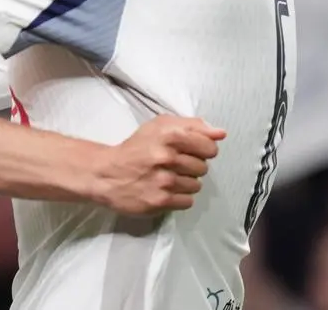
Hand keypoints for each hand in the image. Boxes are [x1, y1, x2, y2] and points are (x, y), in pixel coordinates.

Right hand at [90, 115, 225, 216]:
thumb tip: (221, 133)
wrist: (106, 173)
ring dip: (185, 182)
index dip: (203, 150)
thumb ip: (192, 125)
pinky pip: (188, 201)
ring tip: (167, 177)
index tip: (192, 151)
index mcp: (169, 135)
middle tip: (173, 164)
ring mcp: (164, 181)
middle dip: (191, 166)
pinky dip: (179, 197)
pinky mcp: (161, 201)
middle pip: (203, 167)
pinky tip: (165, 190)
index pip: (208, 146)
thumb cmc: (135, 148)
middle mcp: (167, 157)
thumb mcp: (159, 126)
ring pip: (196, 185)